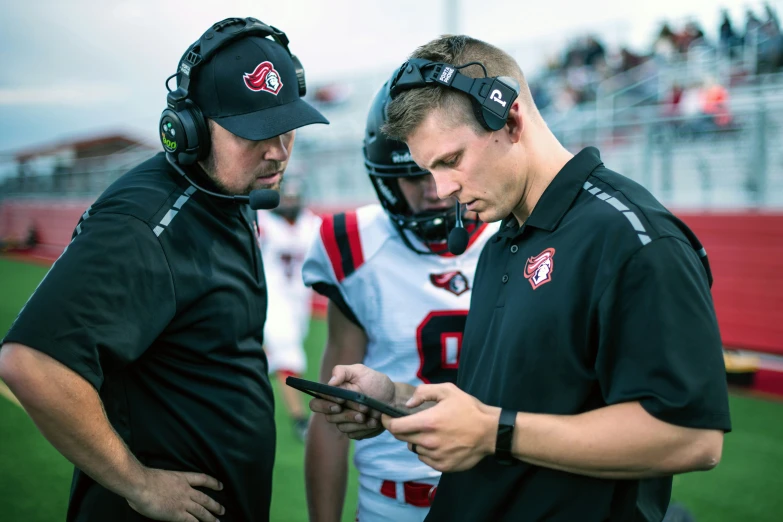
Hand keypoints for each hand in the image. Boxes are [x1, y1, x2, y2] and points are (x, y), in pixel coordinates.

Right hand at [126, 467, 224, 521]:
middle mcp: (186, 490)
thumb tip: (164, 489)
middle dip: (215, 505)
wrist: (141, 484)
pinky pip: (192, 521)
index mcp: (182, 478)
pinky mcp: (177, 514)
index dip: (213, 483)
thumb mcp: (162, 476)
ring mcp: (183, 502)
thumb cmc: (145, 479)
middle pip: (205, 498)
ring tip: (217, 521)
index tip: (221, 486)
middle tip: (222, 510)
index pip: (203, 479)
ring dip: (210, 517)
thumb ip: (168, 483)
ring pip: (202, 511)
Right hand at [308, 364, 394, 439]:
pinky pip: (353, 434)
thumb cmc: (374, 382)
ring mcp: (344, 422)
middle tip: (362, 409)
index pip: (316, 403)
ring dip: (357, 422)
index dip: (325, 404)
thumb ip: (342, 372)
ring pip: (342, 427)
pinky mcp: (355, 431)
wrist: (392, 398)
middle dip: (346, 414)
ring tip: (371, 415)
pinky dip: (364, 428)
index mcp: (333, 395)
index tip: (341, 400)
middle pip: (329, 417)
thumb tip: (330, 382)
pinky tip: (374, 422)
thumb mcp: (360, 371)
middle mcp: (335, 410)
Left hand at [382, 383, 499, 471]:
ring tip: (431, 431)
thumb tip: (408, 403)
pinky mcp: (442, 466)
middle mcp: (428, 442)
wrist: (490, 432)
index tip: (386, 417)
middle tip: (409, 421)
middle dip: (401, 428)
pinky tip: (439, 442)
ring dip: (416, 439)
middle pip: (401, 438)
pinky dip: (426, 451)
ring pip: (414, 448)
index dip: (387, 421)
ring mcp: (435, 456)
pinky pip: (425, 458)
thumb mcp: (447, 391)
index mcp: (427, 423)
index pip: (395, 427)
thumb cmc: (469, 409)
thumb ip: (423, 392)